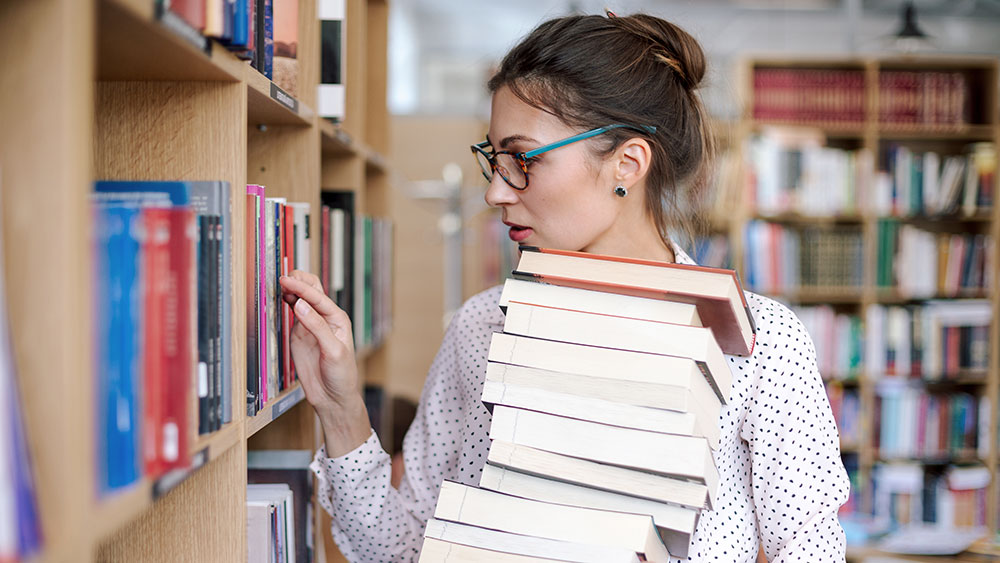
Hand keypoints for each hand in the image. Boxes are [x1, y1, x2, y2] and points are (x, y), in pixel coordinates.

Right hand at [279, 271, 370, 454]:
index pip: (318, 298)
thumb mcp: (333, 351)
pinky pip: (291, 313)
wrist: (333, 397)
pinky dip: (284, 303)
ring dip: (291, 290)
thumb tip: (300, 304)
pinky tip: (278, 297)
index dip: (302, 288)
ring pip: (300, 300)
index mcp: (338, 319)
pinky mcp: (299, 334)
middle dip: (298, 281)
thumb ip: (316, 327)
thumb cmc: (342, 375)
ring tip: (277, 284)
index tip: (286, 280)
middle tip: (282, 278)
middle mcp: (325, 318)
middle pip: (312, 291)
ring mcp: (311, 325)